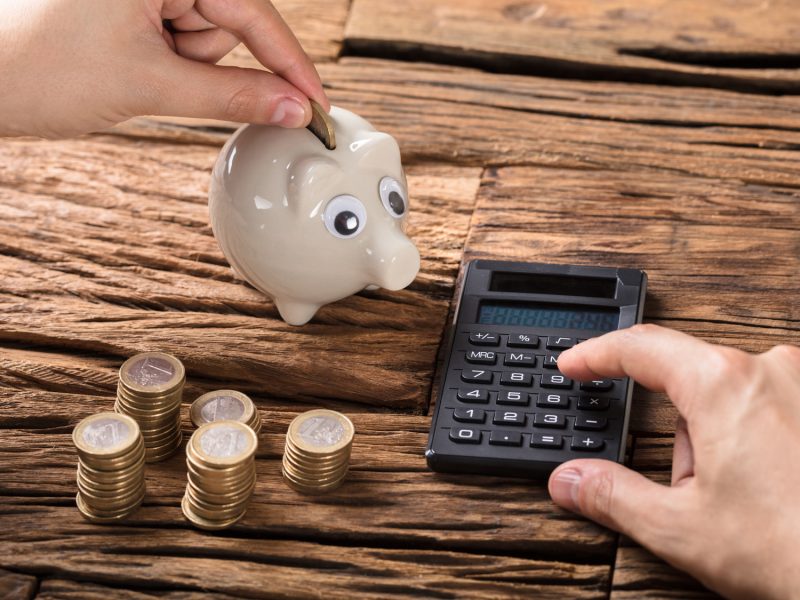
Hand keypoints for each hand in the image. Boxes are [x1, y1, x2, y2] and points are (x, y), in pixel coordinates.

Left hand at [0, 0, 329, 137]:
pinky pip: (182, 41)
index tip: (316, 101)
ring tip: (131, 67)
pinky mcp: (133, 7)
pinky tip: (128, 64)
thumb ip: (233, 96)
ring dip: (182, 65)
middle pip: (229, 23)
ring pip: (206, 37)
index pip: (252, 10)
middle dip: (203, 60)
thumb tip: (292, 107)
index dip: (289, 61)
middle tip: (159, 73)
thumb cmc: (38, 70)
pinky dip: (168, 64)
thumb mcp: (150, 86)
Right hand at [549, 324, 799, 599]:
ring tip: (750, 501)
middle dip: (681, 436)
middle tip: (697, 491)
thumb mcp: (683, 529)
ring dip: (723, 441)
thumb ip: (612, 495)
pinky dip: (762, 440)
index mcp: (724, 385)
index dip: (597, 355)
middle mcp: (773, 369)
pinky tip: (780, 488)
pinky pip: (775, 405)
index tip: (575, 364)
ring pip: (735, 398)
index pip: (640, 348)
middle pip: (691, 382)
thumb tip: (569, 480)